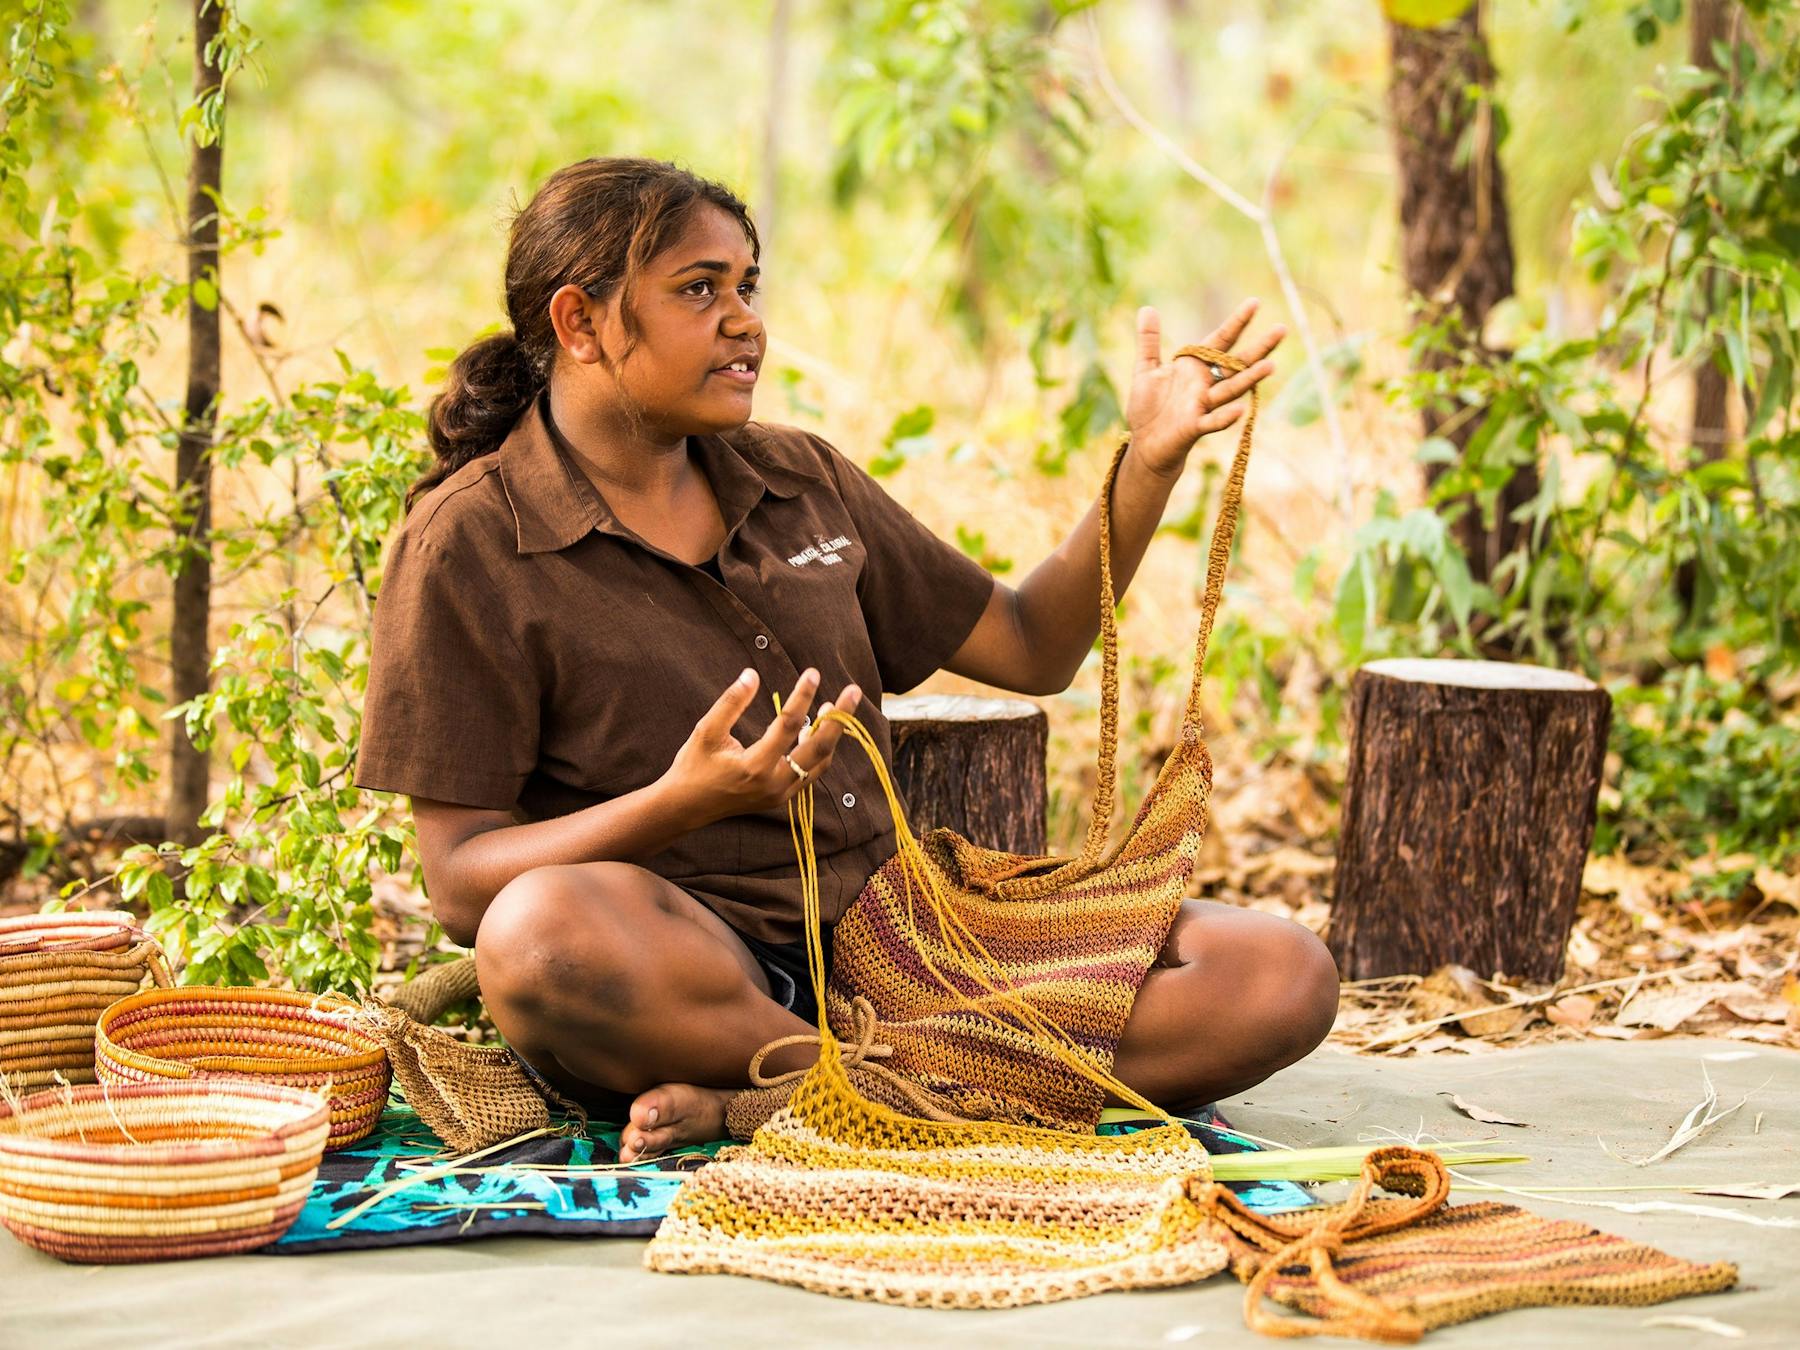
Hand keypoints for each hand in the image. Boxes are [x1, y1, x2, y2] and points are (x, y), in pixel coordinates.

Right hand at [661, 666, 862, 828]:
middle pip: (819, 748)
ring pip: (820, 763)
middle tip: (853, 691)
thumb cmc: (693, 766)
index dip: (803, 696)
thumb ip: (731, 703)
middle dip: (839, 718)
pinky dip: (819, 751)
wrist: (686, 807)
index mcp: (755, 766)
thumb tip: (752, 675)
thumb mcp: (706, 731)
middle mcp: (774, 784)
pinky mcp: (781, 798)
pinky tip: (816, 729)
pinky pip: (811, 773)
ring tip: (834, 706)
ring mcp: (781, 794)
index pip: (789, 725)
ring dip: (831, 735)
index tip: (813, 673)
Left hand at [1125, 299, 1284, 478]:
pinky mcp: (1194, 427)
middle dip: (1259, 348)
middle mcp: (1205, 384)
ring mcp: (1203, 405)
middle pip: (1237, 363)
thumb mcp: (1145, 370)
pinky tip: (1240, 410)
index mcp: (1195, 366)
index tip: (1255, 302)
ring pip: (1230, 390)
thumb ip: (1149, 341)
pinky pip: (1213, 421)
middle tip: (1282, 330)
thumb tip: (1148, 308)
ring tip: (1270, 366)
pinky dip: (1225, 417)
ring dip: (1249, 379)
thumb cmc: (1148, 408)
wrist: (1144, 444)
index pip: (1220, 340)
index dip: (1237, 322)